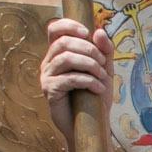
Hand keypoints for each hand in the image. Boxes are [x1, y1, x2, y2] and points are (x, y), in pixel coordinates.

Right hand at [38, 15, 117, 145]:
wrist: (91, 125)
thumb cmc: (94, 96)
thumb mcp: (104, 70)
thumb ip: (104, 50)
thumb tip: (99, 31)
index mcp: (59, 53)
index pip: (54, 29)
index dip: (69, 25)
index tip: (87, 33)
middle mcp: (49, 62)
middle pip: (63, 42)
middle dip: (88, 49)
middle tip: (102, 63)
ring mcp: (47, 76)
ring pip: (66, 58)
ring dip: (90, 65)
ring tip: (102, 77)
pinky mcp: (50, 91)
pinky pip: (69, 78)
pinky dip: (88, 81)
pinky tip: (99, 89)